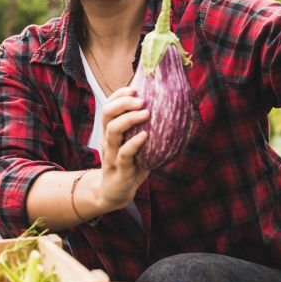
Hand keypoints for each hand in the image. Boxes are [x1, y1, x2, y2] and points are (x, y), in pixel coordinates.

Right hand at [97, 87, 150, 210]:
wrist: (115, 193)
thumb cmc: (129, 165)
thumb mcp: (135, 144)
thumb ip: (146, 129)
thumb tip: (173, 112)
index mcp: (110, 131)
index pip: (109, 106)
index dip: (119, 95)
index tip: (134, 88)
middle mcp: (108, 140)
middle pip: (107, 113)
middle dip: (123, 103)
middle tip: (142, 100)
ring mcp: (111, 154)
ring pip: (112, 131)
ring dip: (129, 119)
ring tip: (145, 113)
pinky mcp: (119, 170)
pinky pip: (124, 154)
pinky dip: (134, 144)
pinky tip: (146, 136)